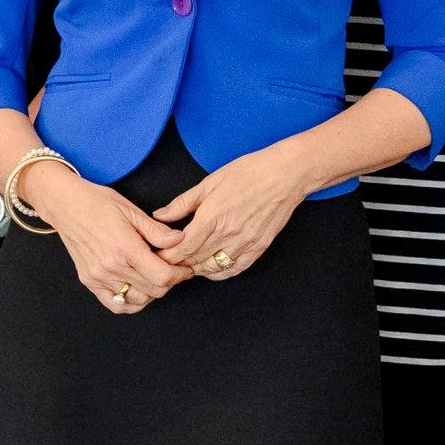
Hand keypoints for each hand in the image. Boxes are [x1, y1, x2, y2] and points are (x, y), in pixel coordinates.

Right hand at [28, 162, 178, 313]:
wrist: (65, 204)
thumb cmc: (98, 203)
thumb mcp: (131, 210)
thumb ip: (157, 230)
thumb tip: (180, 240)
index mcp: (125, 247)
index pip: (162, 276)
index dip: (180, 274)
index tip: (185, 268)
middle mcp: (111, 266)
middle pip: (154, 290)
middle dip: (169, 281)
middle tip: (172, 269)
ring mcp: (98, 276)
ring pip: (137, 300)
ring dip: (151, 292)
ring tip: (153, 276)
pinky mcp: (89, 281)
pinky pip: (115, 305)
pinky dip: (130, 302)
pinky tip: (137, 289)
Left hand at [146, 142, 310, 285]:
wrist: (286, 175)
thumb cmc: (249, 172)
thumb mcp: (209, 182)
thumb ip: (183, 203)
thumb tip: (160, 215)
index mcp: (213, 216)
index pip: (182, 248)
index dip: (167, 256)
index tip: (158, 255)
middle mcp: (228, 234)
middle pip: (195, 261)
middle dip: (178, 264)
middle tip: (167, 261)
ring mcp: (245, 243)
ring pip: (213, 269)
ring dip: (197, 269)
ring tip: (187, 263)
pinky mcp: (258, 248)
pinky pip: (234, 270)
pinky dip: (219, 272)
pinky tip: (210, 266)